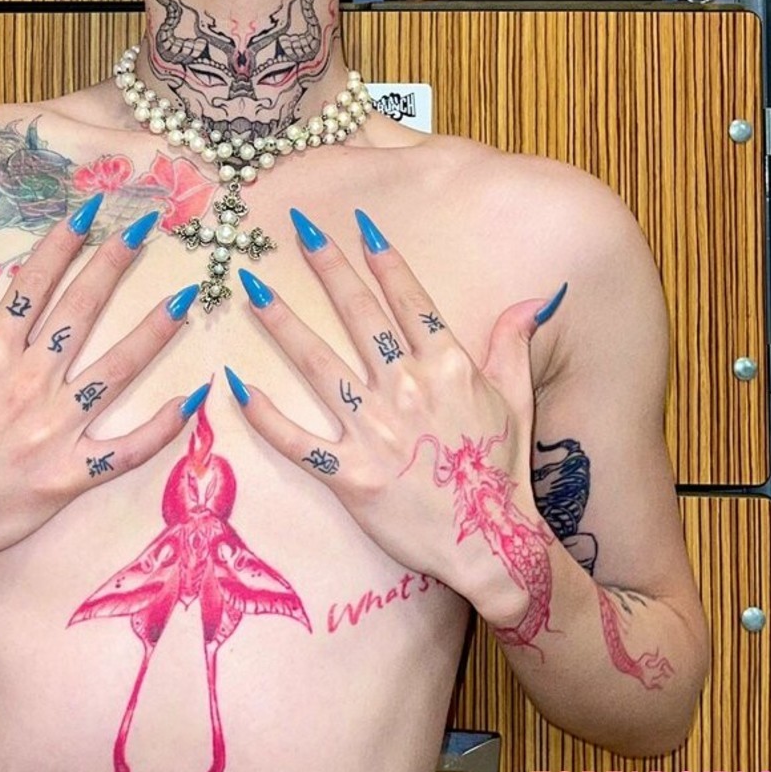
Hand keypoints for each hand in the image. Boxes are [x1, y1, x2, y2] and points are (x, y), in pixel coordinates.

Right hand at [0, 199, 202, 590]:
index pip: (35, 281)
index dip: (65, 242)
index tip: (94, 208)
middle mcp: (27, 380)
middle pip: (81, 310)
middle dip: (114, 264)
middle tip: (147, 227)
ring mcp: (51, 429)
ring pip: (115, 371)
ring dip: (153, 333)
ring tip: (185, 299)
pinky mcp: (66, 475)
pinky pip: (124, 450)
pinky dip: (162, 428)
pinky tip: (195, 398)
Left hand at [226, 208, 566, 618]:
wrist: (491, 548)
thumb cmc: (501, 472)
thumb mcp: (517, 400)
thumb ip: (514, 345)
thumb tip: (534, 298)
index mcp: (449, 367)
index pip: (411, 300)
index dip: (385, 260)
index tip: (360, 223)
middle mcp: (409, 389)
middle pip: (360, 316)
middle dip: (327, 267)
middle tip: (298, 228)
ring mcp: (377, 432)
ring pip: (319, 365)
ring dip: (282, 324)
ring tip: (252, 289)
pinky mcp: (351, 476)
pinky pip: (298, 440)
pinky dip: (266, 416)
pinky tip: (236, 387)